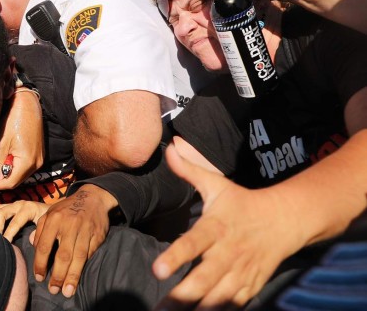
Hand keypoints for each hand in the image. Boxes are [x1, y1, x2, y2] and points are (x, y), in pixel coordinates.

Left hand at [0, 90, 43, 189]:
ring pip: (22, 174)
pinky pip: (26, 166)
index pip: (11, 182)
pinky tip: (6, 161)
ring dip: (9, 174)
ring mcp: (39, 158)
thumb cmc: (13, 121)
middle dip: (3, 180)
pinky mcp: (39, 153)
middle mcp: (37, 163)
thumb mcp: (2, 144)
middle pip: (18, 179)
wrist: (28, 106)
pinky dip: (15, 167)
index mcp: (28, 161)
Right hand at [0, 200, 49, 241]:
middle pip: (1, 213)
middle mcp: (19, 204)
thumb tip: (29, 241)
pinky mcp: (9, 206)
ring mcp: (13, 204)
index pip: (15, 222)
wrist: (54, 210)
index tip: (6, 244)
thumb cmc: (51, 219)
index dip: (8, 234)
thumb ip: (39, 232)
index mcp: (29, 208)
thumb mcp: (47, 225)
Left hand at [32, 185, 117, 297]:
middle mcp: (69, 224)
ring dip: (72, 276)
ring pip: (79, 257)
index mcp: (54, 219)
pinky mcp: (98, 234)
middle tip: (53, 290)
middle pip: (63, 255)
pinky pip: (90, 254)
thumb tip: (32, 247)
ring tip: (67, 291)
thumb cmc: (67, 209)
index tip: (39, 278)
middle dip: (57, 275)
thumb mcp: (49, 213)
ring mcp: (85, 230)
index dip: (40, 264)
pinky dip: (84, 266)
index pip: (44, 246)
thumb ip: (40, 230)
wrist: (93, 198)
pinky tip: (78, 277)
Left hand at [153, 144, 300, 309]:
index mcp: (217, 227)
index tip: (157, 270)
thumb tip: (170, 147)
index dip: (175, 257)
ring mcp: (240, 273)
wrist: (284, 221)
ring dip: (195, 310)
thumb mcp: (218, 185)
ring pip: (217, 299)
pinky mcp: (249, 288)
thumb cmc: (242, 203)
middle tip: (158, 309)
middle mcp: (228, 253)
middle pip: (204, 280)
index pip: (193, 243)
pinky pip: (231, 306)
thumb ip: (190, 170)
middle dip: (182, 296)